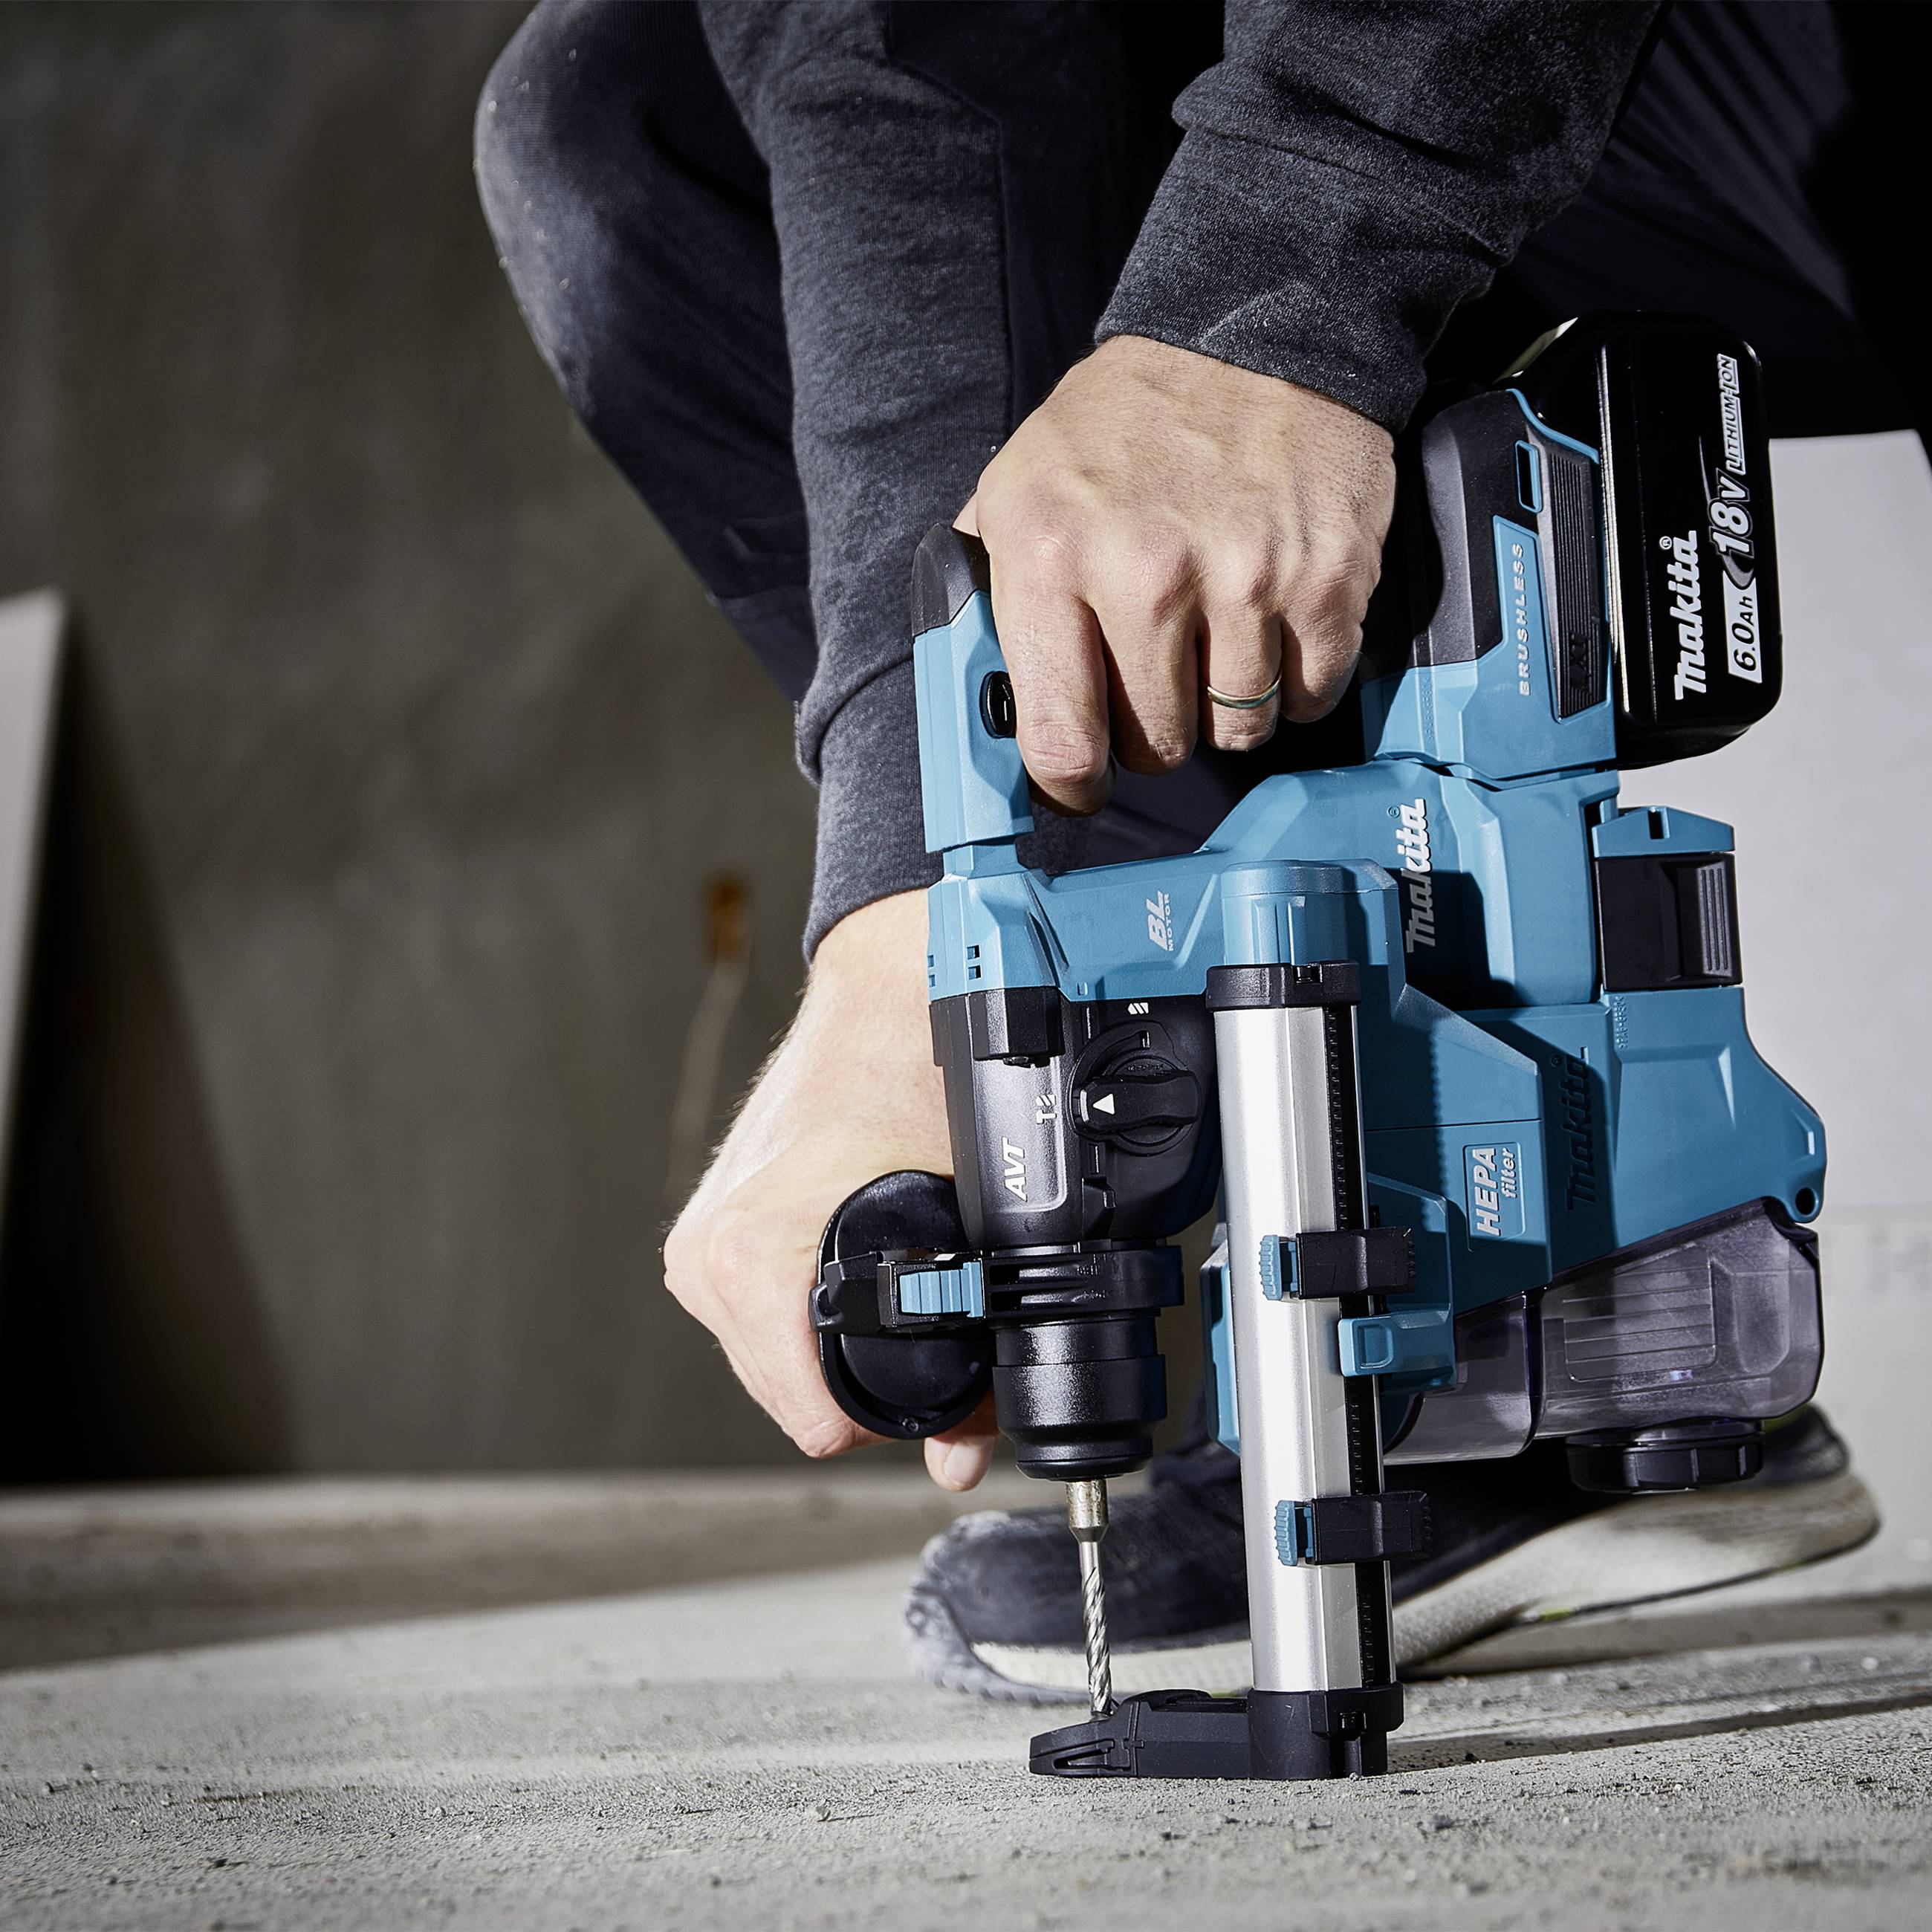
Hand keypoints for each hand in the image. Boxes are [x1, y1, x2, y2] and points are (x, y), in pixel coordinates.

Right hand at [661, 890, 997, 1490]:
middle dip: (875, 1394)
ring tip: (912, 1311)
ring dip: (845, 1358)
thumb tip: (967, 1446)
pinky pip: (762, 1319)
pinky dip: (815, 1321)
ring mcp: (701, 1246)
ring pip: (779, 1364)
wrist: (883, 990)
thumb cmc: (914, 1070)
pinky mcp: (709, 1234)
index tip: (949, 1404)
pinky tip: (866, 1286)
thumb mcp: (967, 1213)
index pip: (814, 1419)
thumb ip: (972, 1341)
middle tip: (948, 1356)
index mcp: (747, 1255)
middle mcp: (707, 1258)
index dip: (899, 1421)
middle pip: (797, 1400)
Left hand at [960, 334, 1394, 813]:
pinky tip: (1270, 635)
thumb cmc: (1124, 425)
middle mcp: (1145, 573)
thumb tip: (978, 703)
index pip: (1058, 741)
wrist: (1250, 335)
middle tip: (1156, 685)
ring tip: (1214, 648)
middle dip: (1152, 733)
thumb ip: (992, 594)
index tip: (1080, 784)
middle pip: (1155, 745)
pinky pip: (1308, 697)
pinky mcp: (1326, 581)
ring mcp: (1244, 580)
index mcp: (1050, 556)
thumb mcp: (1018, 486)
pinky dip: (1293, 686)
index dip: (1069, 784)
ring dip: (1226, 710)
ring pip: (1237, 731)